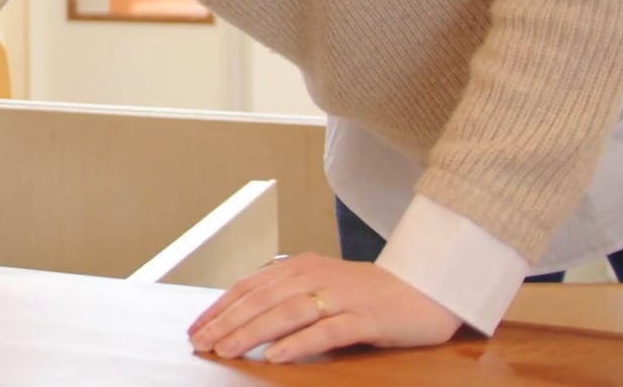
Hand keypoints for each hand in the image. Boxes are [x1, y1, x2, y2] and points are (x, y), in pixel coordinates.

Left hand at [187, 253, 462, 362]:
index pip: (248, 286)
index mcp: (300, 267)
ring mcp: (341, 296)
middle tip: (200, 343)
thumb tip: (243, 317)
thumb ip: (286, 296)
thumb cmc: (368, 293)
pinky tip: (274, 355)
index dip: (219, 308)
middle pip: (261, 299)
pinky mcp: (366, 318)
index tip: (195, 328)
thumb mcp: (320, 287)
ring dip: (252, 332)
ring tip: (227, 349)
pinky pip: (326, 330)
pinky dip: (297, 342)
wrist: (427, 288)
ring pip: (287, 313)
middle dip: (226, 322)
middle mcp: (316, 276)